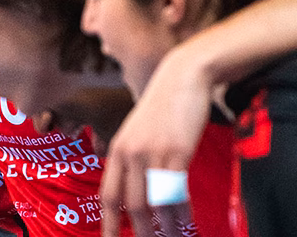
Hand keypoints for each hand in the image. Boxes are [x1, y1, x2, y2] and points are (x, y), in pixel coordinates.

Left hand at [100, 50, 215, 236]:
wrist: (183, 76)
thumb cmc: (163, 105)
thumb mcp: (137, 130)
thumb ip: (134, 157)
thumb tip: (137, 188)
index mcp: (117, 150)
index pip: (108, 195)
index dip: (108, 222)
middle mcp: (130, 154)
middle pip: (131, 205)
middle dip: (141, 232)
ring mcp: (153, 153)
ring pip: (155, 203)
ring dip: (165, 228)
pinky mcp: (177, 151)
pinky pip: (177, 191)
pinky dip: (182, 212)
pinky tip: (188, 224)